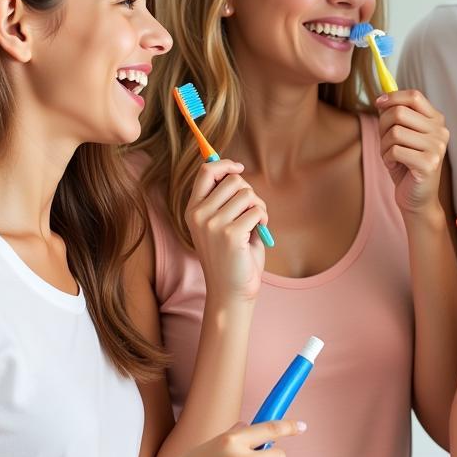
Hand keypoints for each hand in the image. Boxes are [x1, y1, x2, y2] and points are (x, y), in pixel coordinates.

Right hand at [184, 160, 267, 304]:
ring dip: (259, 206)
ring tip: (256, 223)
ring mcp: (213, 224)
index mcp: (193, 210)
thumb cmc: (232, 255)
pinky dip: (264, 219)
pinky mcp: (230, 234)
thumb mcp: (221, 222)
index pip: (206, 171)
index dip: (225, 164)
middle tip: (252, 210)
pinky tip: (259, 232)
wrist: (231, 291)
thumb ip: (225, 198)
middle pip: (233, 180)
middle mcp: (199, 215)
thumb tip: (234, 168)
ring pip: (247, 194)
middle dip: (249, 191)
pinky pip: (257, 211)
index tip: (239, 167)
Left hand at [376, 90, 449, 218]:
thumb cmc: (406, 166)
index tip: (378, 103)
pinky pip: (395, 151)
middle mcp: (440, 132)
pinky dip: (387, 158)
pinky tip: (394, 166)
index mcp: (436, 121)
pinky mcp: (429, 164)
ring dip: (384, 145)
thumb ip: (395, 116)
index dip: (393, 97)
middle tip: (384, 140)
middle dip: (382, 125)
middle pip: (399, 112)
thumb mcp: (400, 136)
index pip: (414, 96)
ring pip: (395, 132)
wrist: (417, 200)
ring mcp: (437, 148)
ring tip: (390, 156)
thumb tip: (382, 98)